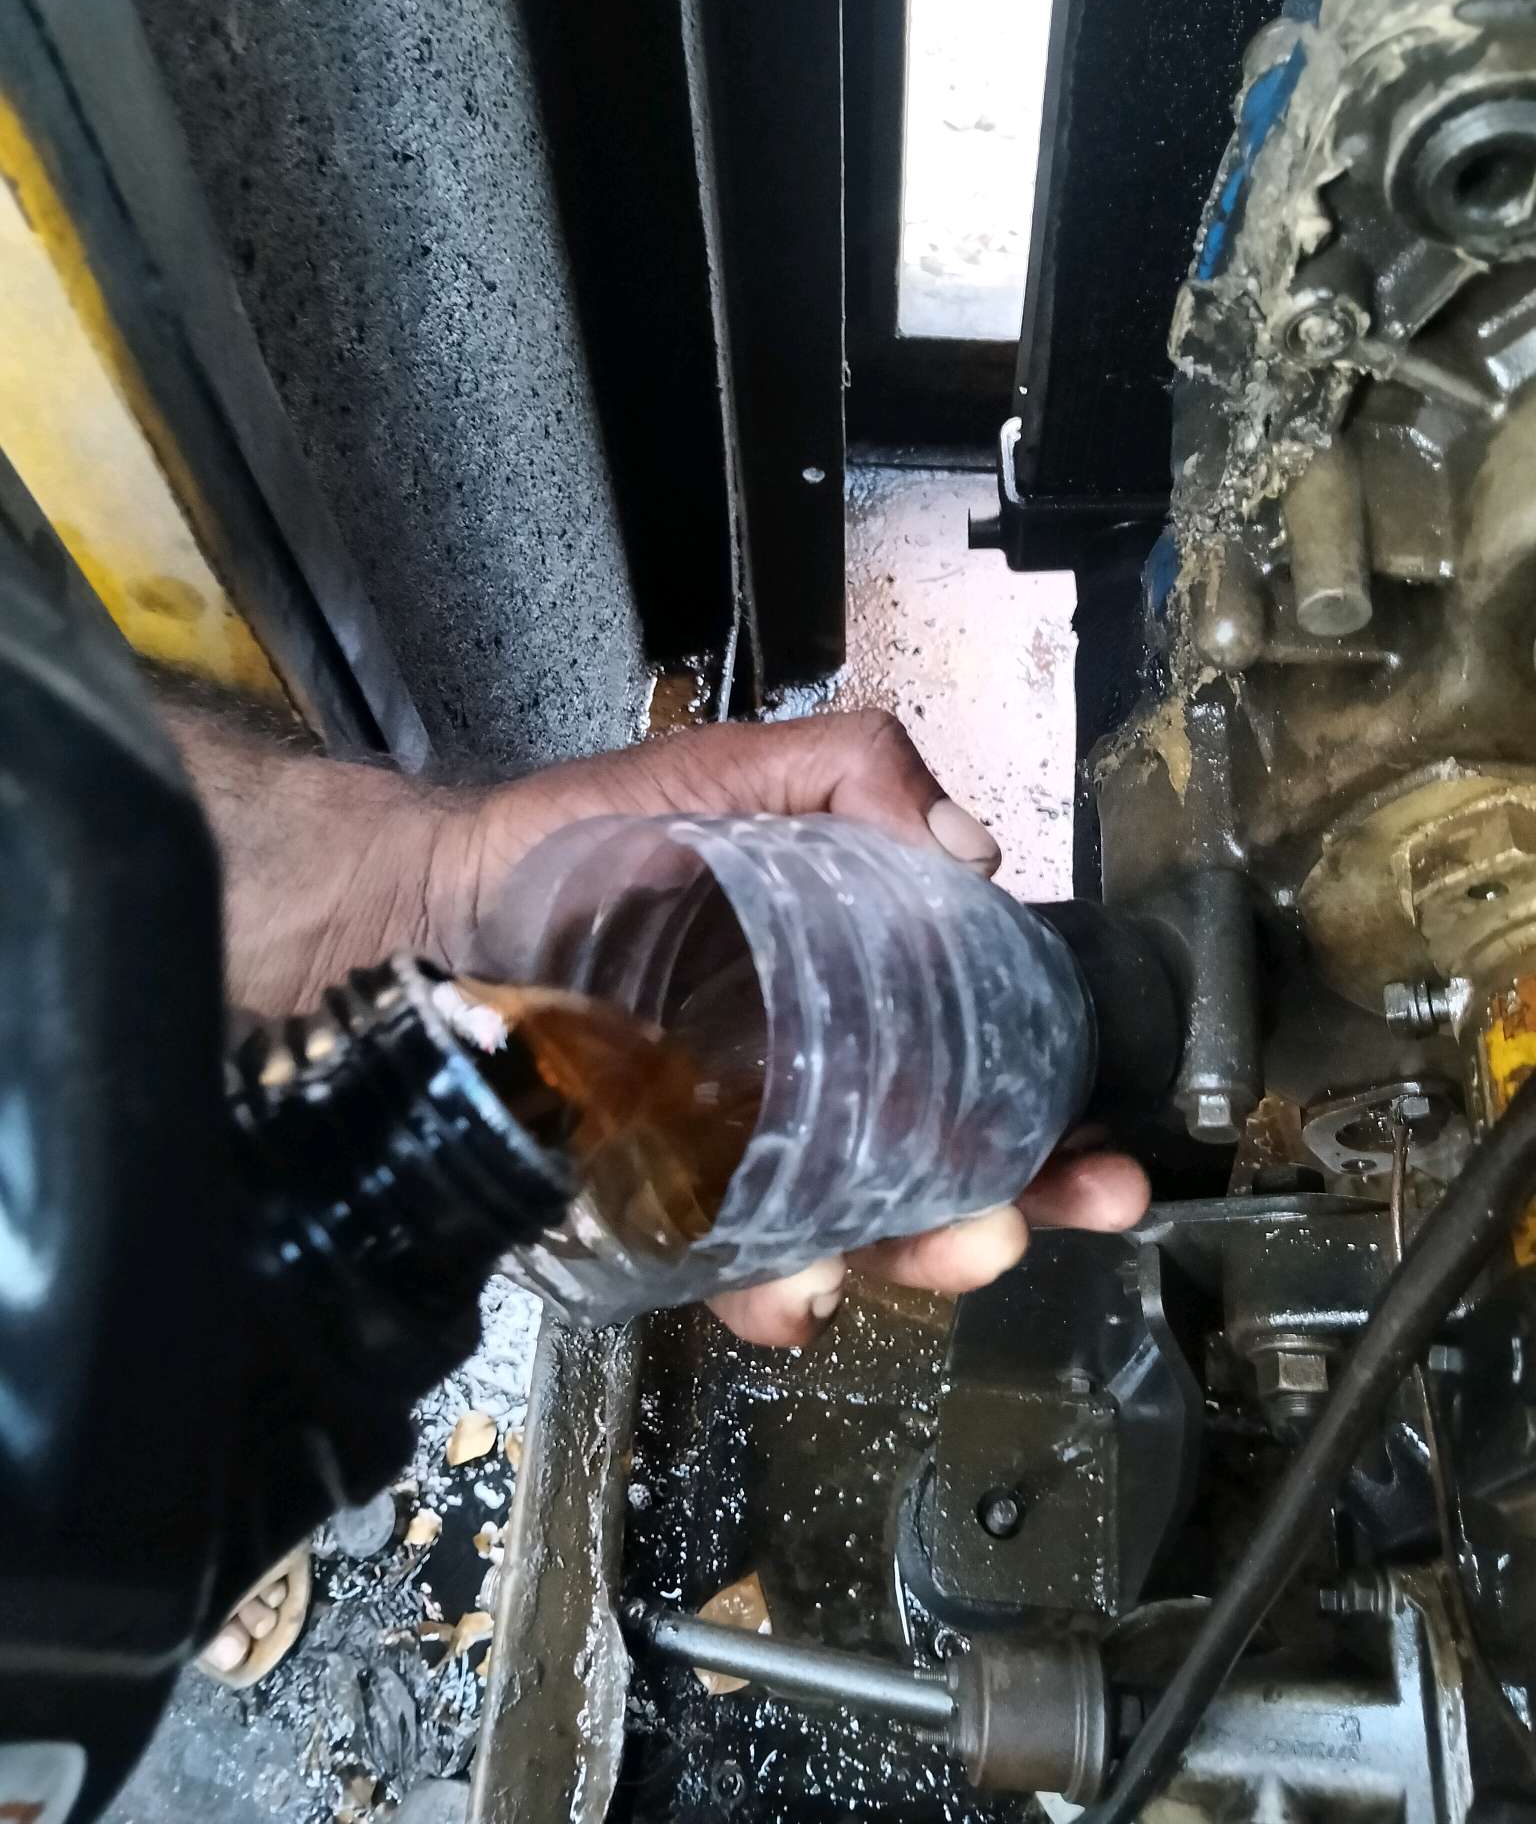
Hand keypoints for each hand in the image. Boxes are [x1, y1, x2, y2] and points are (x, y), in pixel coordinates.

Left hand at [168, 702, 1149, 1341]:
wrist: (434, 909)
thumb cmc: (590, 840)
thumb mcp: (733, 774)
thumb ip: (854, 774)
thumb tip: (975, 853)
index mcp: (857, 990)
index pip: (984, 1059)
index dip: (1052, 1112)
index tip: (1104, 1153)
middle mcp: (819, 1085)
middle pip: (941, 1173)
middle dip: (1000, 1213)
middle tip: (1016, 1221)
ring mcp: (744, 1158)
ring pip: (854, 1239)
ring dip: (902, 1264)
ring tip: (918, 1253)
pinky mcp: (662, 1212)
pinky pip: (734, 1276)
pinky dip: (775, 1296)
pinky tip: (786, 1289)